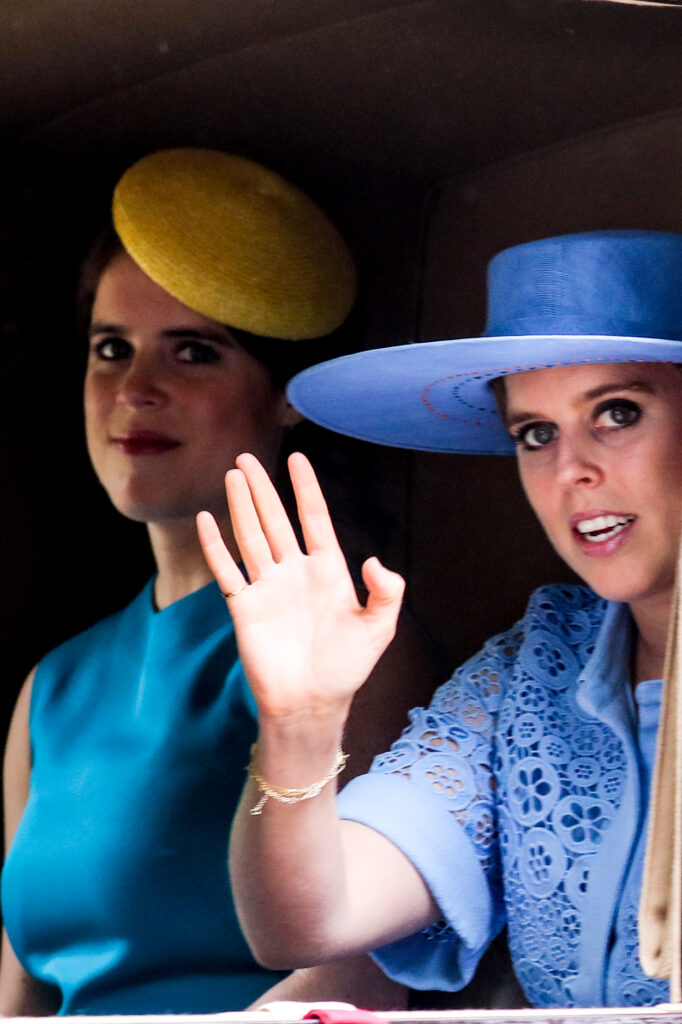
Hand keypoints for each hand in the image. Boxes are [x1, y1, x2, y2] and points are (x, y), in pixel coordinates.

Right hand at [196, 452, 404, 721]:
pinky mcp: (245, 608)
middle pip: (276, 520)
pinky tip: (206, 521)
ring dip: (241, 507)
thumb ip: (386, 593)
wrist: (311, 704)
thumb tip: (376, 561)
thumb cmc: (346, 668)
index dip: (306, 488)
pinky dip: (215, 547)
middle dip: (263, 489)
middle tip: (247, 457)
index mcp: (327, 570)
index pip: (314, 518)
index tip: (298, 458)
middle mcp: (295, 572)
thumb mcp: (378, 628)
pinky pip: (227, 572)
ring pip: (251, 537)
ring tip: (233, 476)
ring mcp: (268, 588)